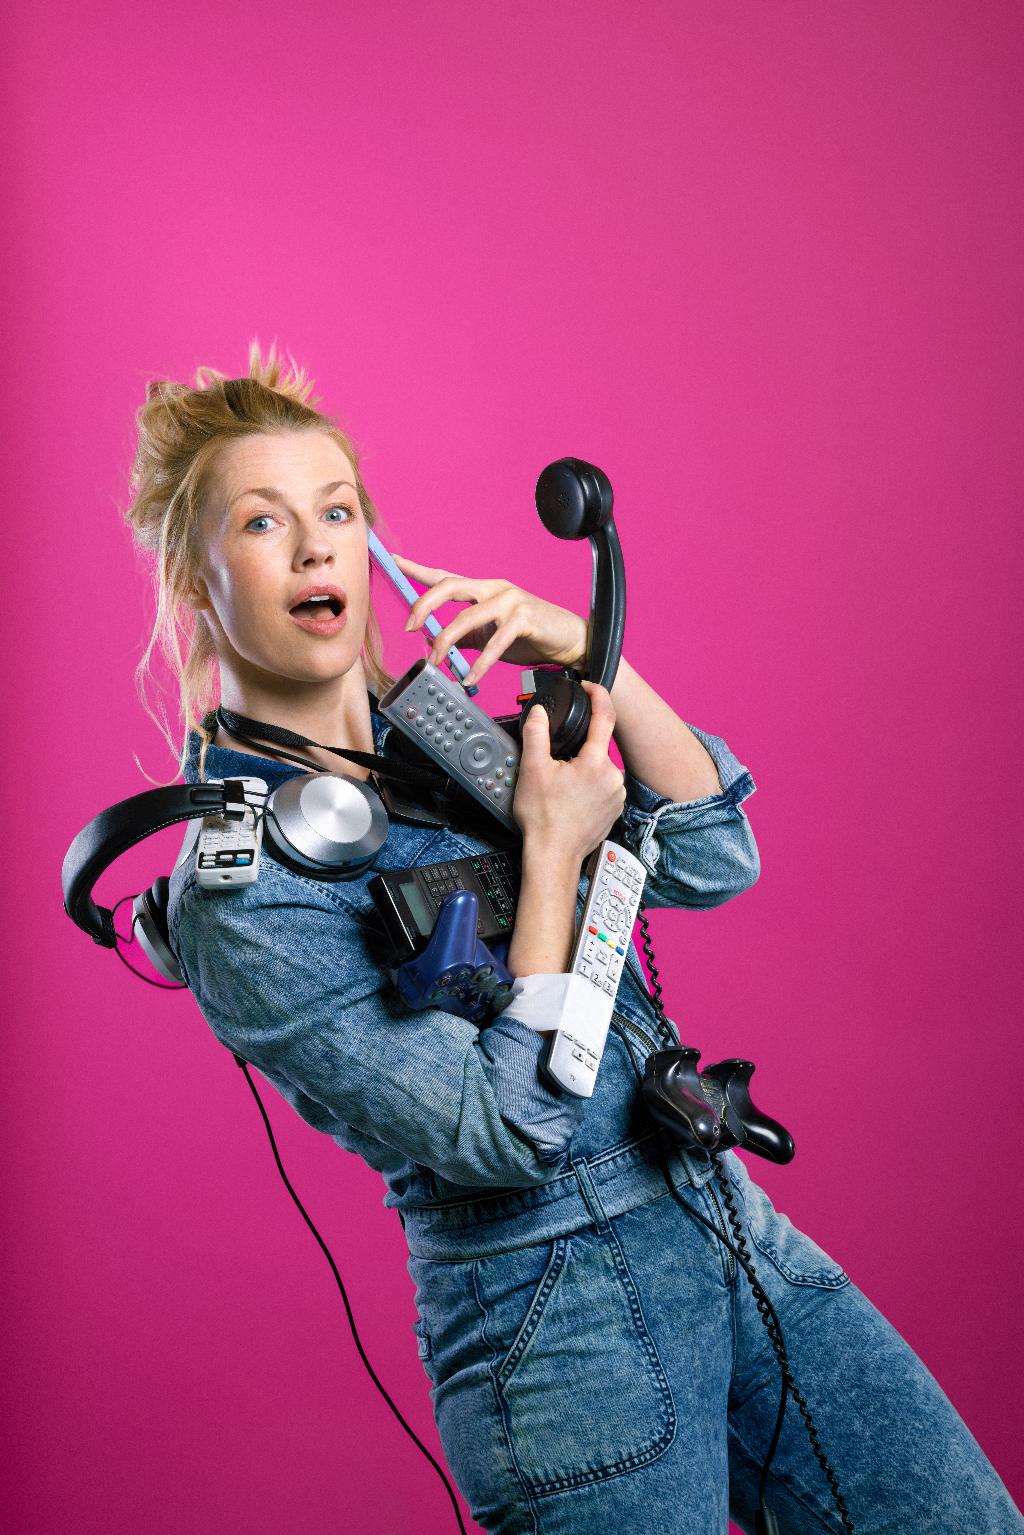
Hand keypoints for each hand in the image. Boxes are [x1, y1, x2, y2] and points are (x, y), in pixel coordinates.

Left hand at [389, 553, 588, 687]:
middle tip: (411, 626)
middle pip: (450, 586)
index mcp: (483, 589)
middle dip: (425, 605)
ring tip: (437, 662)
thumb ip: (465, 637)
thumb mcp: (490, 635)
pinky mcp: (525, 618)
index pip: (446, 576)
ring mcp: (510, 600)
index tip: (393, 562)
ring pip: (467, 617)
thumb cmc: (529, 636)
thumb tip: (434, 644)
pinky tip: (470, 678)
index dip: (418, 570)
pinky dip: (480, 664)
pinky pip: (494, 643)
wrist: (569, 640)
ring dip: (447, 642)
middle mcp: (494, 588)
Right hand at [512, 681, 625, 861]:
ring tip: (560, 786)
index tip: (589, 686)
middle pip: (598, 745)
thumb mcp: (532, 770)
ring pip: (600, 766)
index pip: (605, 715)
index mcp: (596, 762)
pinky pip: (603, 786)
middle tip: (554, 762)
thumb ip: (536, 734)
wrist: (554, 856)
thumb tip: (537, 712)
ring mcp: (617, 795)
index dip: (597, 694)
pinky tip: (571, 798)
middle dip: (578, 746)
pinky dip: (588, 785)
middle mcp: (613, 777)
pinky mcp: (615, 809)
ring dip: (583, 767)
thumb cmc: (544, 819)